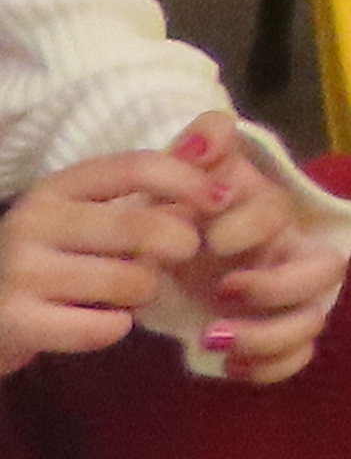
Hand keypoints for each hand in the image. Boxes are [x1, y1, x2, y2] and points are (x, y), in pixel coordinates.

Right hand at [0, 152, 206, 374]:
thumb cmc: (53, 256)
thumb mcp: (91, 208)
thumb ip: (152, 177)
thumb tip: (216, 131)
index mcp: (58, 186)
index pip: (137, 167)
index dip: (190, 181)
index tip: (223, 199)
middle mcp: (35, 221)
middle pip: (141, 226)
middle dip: (179, 243)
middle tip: (179, 254)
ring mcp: (20, 272)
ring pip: (130, 281)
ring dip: (146, 290)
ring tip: (129, 289)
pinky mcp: (16, 322)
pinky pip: (103, 327)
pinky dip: (116, 326)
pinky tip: (103, 319)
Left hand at [174, 117, 347, 384]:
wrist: (174, 245)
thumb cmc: (188, 205)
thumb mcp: (189, 170)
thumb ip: (200, 143)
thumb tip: (208, 136)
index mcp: (271, 212)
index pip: (281, 216)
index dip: (248, 227)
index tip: (208, 241)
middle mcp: (293, 254)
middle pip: (325, 271)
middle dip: (276, 287)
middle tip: (224, 291)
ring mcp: (290, 298)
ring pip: (313, 321)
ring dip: (268, 335)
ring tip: (210, 339)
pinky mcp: (274, 335)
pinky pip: (297, 358)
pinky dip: (270, 366)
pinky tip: (226, 364)